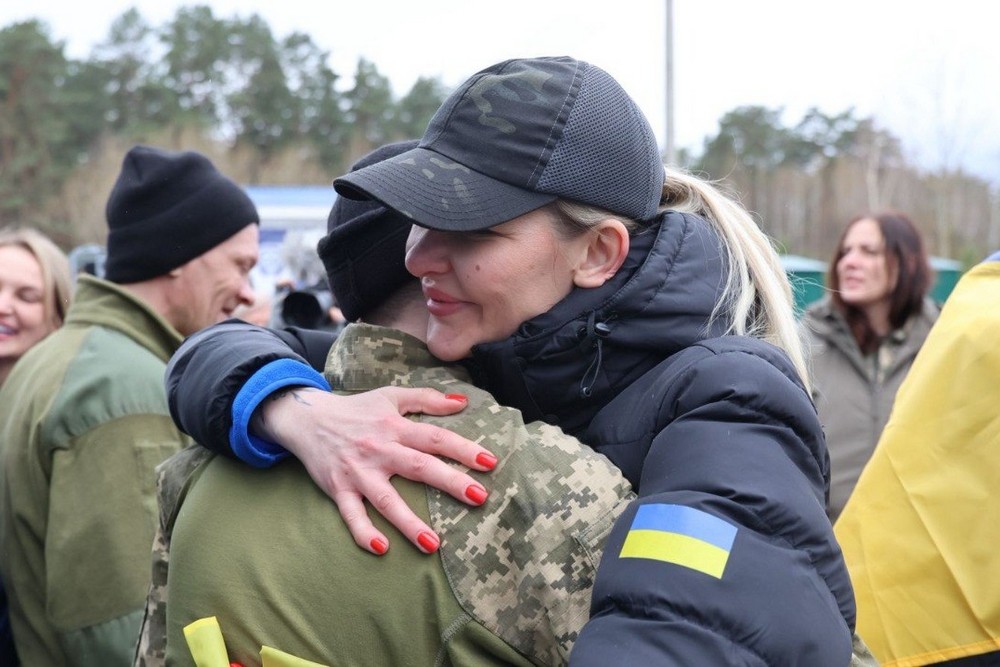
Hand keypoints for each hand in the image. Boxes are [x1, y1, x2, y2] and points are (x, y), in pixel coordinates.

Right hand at [252, 386, 496, 554]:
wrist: (307, 418)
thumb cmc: (357, 410)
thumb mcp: (391, 396)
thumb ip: (427, 399)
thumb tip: (463, 402)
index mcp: (394, 426)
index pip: (435, 438)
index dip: (463, 449)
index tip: (490, 462)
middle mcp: (379, 449)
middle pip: (418, 467)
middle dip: (450, 482)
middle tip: (479, 498)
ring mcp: (358, 472)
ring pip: (386, 499)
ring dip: (409, 523)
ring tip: (434, 544)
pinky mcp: (338, 489)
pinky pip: (351, 515)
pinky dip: (363, 532)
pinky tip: (382, 548)